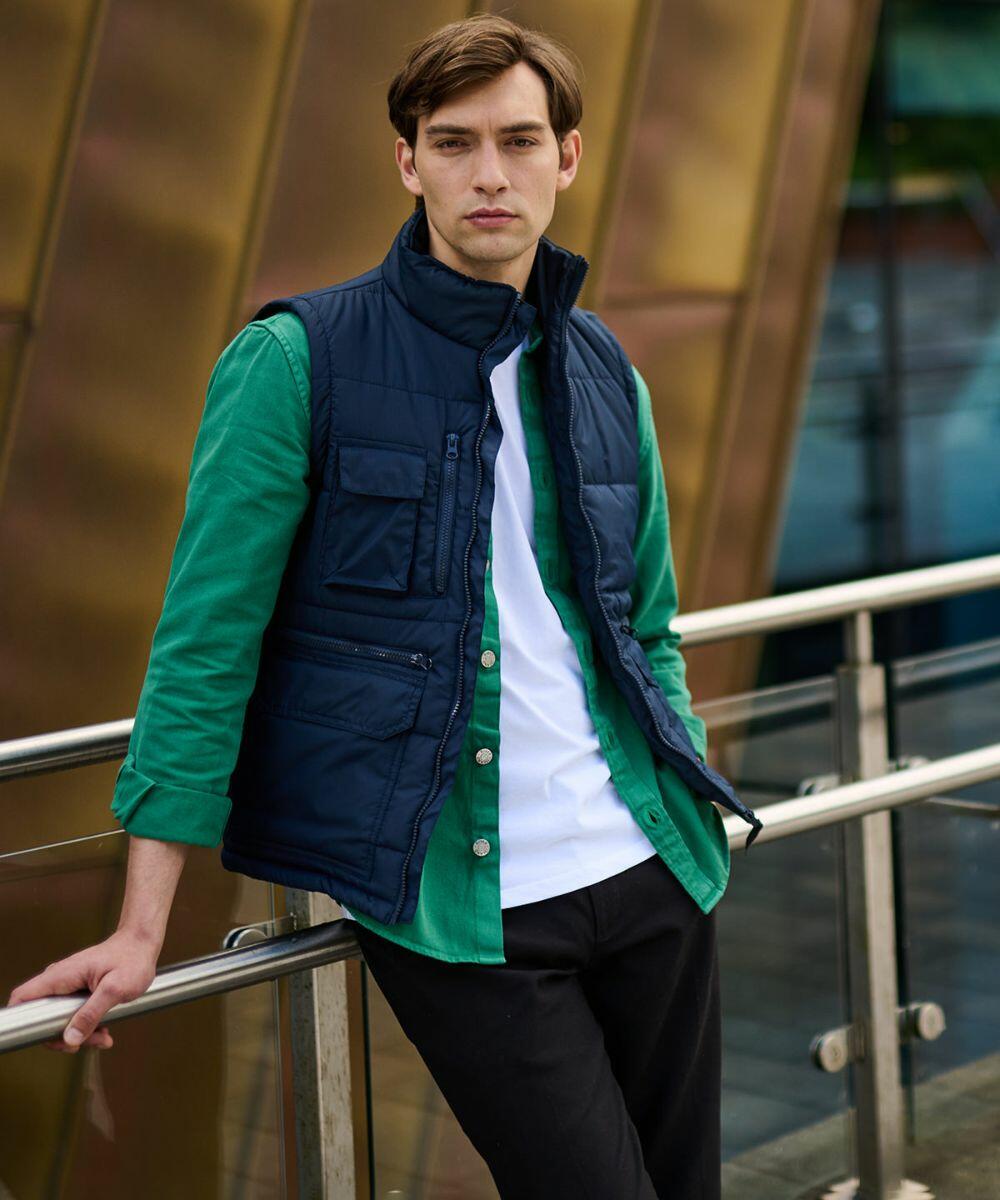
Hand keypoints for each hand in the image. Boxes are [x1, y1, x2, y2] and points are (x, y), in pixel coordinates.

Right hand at [6, 928, 159, 1052]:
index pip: (23, 997)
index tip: (48, 1035)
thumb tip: (70, 1038)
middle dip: (62, 1035)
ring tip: (103, 1037)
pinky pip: (73, 1013)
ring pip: (60, 1018)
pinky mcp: (79, 989)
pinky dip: (86, 1025)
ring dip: (79, 1033)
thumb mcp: (115, 989)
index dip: (24, 1020)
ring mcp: (69, 984)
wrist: (143, 943)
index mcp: (62, 975)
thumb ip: (91, 1014)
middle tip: (87, 1042)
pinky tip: (104, 1030)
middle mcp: (60, 979)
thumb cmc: (132, 959)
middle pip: (42, 1016)